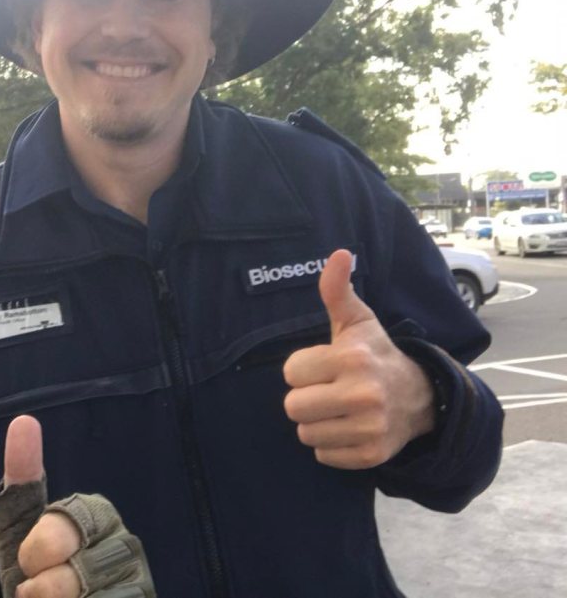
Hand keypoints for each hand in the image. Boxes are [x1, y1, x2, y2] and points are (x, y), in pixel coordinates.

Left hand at [0, 415, 154, 597]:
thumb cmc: (31, 572)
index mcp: (99, 515)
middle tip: (34, 591)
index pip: (73, 521)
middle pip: (83, 566)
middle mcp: (126, 544)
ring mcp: (138, 581)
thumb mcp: (19, 526)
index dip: (42, 547)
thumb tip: (23, 421)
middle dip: (49, 585)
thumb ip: (21, 477)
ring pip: (96, 595)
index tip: (28, 562)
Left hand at [282, 249, 435, 468]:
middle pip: (293, 407)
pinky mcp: (372, 455)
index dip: (302, 370)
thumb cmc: (375, 354)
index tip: (324, 366)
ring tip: (338, 409)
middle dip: (305, 398)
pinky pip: (323, 455)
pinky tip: (349, 428)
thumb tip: (338, 254)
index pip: (290, 372)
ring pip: (305, 434)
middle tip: (327, 390)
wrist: (420, 397)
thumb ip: (337, 290)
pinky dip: (331, 445)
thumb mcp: (357, 321)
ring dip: (316, 423)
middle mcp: (363, 394)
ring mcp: (370, 427)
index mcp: (351, 358)